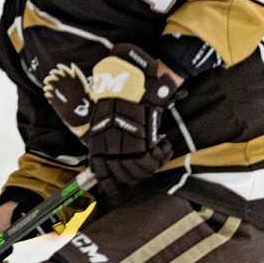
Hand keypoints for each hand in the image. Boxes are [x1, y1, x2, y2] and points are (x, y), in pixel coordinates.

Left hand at [87, 44, 180, 199]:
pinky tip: (165, 146)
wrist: (132, 77)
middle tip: (144, 168)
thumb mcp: (105, 116)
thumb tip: (106, 154)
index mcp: (98, 139)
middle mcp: (109, 143)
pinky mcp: (144, 138)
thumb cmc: (121, 94)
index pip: (98, 169)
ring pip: (137, 171)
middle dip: (133, 176)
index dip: (107, 181)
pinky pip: (152, 160)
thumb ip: (106, 135)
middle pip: (120, 174)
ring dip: (149, 168)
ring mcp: (126, 142)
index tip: (115, 185)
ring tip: (156, 157)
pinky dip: (162, 156)